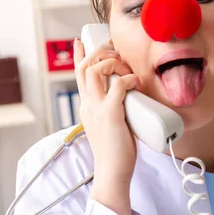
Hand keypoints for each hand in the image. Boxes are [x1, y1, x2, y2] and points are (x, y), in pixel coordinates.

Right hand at [73, 38, 139, 214]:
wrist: (112, 172)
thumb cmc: (116, 152)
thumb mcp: (110, 124)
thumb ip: (114, 109)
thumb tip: (129, 97)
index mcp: (86, 106)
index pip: (78, 75)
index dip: (79, 56)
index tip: (80, 41)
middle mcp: (88, 104)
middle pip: (84, 67)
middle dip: (98, 52)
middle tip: (114, 51)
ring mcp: (97, 109)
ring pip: (94, 71)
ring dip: (111, 63)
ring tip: (125, 67)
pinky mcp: (110, 115)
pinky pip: (117, 86)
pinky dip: (127, 80)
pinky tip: (135, 83)